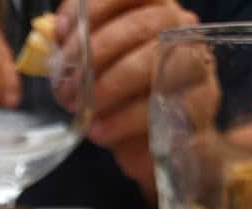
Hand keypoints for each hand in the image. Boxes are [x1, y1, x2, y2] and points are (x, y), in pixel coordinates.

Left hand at [56, 0, 213, 197]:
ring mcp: (195, 65)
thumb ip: (79, 49)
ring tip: (80, 108)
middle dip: (95, 52)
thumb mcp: (97, 71)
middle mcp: (181, 28)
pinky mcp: (200, 104)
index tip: (63, 32)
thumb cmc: (123, 102)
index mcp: (156, 9)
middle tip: (67, 83)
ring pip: (150, 64)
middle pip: (141, 25)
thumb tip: (51, 35)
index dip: (95, 6)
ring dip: (106, 86)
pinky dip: (121, 120)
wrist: (154, 150)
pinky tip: (98, 131)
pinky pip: (157, 107)